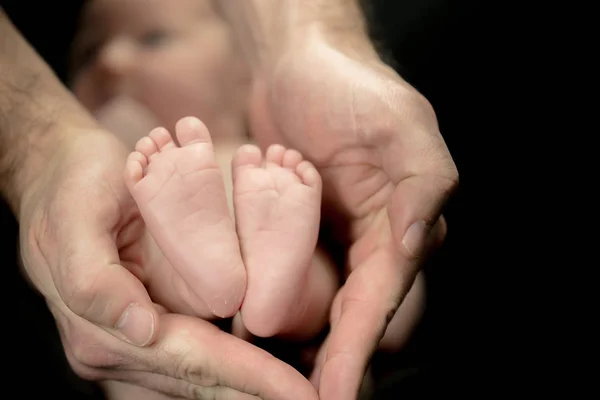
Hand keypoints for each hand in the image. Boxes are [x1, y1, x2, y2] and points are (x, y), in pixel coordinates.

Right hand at [18, 128, 317, 398]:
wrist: (57, 173)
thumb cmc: (69, 188)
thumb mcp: (74, 222)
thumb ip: (94, 281)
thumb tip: (139, 328)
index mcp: (100, 327)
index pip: (189, 360)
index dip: (247, 377)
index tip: (296, 393)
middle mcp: (120, 344)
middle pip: (201, 377)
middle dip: (259, 390)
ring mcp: (134, 338)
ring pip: (201, 372)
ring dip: (251, 384)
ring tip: (298, 391)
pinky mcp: (148, 322)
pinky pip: (197, 351)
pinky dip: (233, 364)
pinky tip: (264, 370)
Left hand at [248, 32, 457, 397]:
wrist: (301, 63)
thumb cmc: (352, 87)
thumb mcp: (400, 127)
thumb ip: (423, 186)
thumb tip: (418, 245)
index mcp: (403, 225)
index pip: (380, 301)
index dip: (358, 350)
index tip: (335, 396)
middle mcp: (371, 240)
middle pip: (355, 318)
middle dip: (333, 363)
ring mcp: (333, 237)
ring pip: (324, 309)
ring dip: (304, 348)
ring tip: (272, 383)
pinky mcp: (297, 228)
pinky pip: (291, 279)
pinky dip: (278, 308)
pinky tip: (253, 331)